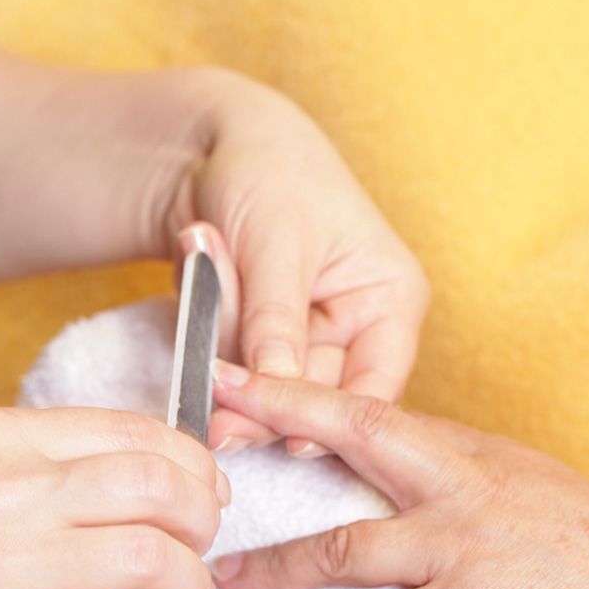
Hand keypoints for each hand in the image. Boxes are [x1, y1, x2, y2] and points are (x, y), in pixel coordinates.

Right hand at [0, 407, 227, 588]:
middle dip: (205, 516)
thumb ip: (40, 460)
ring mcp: (11, 564)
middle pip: (159, 484)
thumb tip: (138, 474)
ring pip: (154, 556)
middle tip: (206, 541)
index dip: (193, 462)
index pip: (135, 431)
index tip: (207, 488)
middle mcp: (9, 489)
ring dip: (195, 580)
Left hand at [163, 74, 429, 453]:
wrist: (209, 146)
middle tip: (210, 392)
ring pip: (265, 388)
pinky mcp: (257, 347)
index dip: (337, 419)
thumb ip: (276, 317)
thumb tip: (277, 385)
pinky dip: (205, 334)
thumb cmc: (269, 169)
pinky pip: (230, 370)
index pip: (376, 385)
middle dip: (260, 387)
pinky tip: (199, 268)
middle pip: (315, 398)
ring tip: (205, 247)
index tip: (292, 443)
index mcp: (389, 301)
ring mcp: (303, 342)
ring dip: (223, 343)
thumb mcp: (279, 240)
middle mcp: (355, 331)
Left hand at [207, 361, 588, 588]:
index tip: (251, 372)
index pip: (379, 410)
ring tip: (226, 577)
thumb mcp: (551, 507)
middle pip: (350, 440)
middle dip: (274, 420)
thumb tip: (428, 496)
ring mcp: (458, 550)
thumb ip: (482, 494)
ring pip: (338, 547)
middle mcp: (463, 489)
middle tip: (210, 414)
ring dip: (272, 564)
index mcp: (484, 455)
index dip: (306, 391)